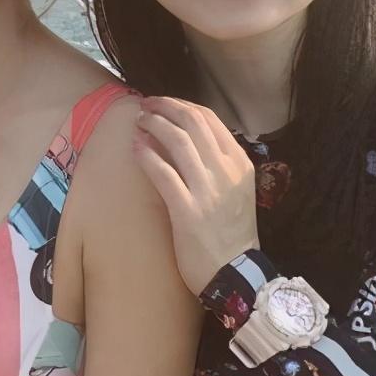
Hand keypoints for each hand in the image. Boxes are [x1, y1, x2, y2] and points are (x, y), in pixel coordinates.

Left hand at [133, 95, 259, 297]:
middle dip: (165, 108)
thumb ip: (219, 163)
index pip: (210, 119)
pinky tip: (136, 147)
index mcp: (240, 164)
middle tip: (146, 106)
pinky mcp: (188, 210)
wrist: (234, 272)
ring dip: (153, 125)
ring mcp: (208, 191)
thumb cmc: (230, 231)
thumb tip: (190, 136)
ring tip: (139, 122)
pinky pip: (163, 172)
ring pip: (177, 141)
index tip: (164, 103)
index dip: (182, 105)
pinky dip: (146, 155)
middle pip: (192, 122)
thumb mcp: (237, 190)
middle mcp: (226, 172)